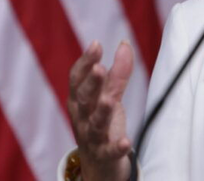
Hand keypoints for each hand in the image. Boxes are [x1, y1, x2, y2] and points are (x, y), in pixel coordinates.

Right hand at [67, 40, 134, 180]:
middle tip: (99, 68)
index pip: (77, 79)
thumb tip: (124, 43)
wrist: (98, 160)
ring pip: (94, 123)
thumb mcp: (109, 94)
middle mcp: (81, 116)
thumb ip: (118, 71)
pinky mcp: (104, 154)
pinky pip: (109, 151)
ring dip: (101, 112)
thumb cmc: (101, 119)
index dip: (85, 61)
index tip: (96, 44)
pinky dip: (116, 147)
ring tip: (109, 101)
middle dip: (91, 84)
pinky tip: (125, 142)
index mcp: (79, 99)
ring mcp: (91, 136)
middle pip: (83, 99)